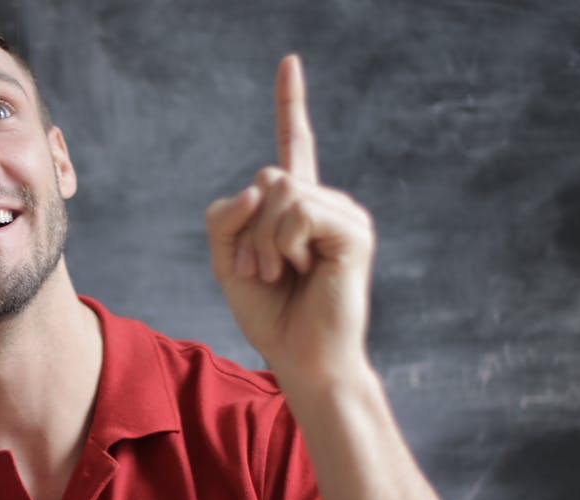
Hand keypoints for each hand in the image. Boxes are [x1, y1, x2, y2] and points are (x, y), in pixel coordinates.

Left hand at [205, 55, 374, 380]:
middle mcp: (323, 202)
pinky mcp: (353, 231)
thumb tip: (260, 185)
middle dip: (246, 230)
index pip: (293, 145)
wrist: (301, 358)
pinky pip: (298, 211)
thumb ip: (226, 217)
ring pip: (278, 192)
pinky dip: (283, 244)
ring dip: (262, 242)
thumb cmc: (269, 314)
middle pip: (265, 178)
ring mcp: (342, 214)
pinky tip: (302, 269)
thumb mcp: (228, 261)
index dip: (290, 104)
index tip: (289, 62)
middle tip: (261, 272)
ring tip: (280, 275)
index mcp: (296, 207)